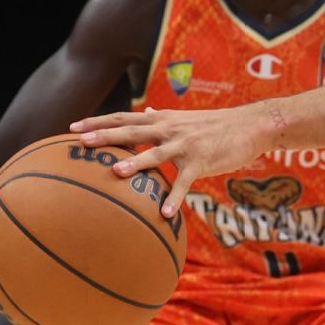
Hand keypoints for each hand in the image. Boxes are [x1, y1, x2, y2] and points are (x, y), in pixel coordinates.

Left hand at [71, 103, 275, 216]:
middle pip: (131, 130)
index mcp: (163, 119)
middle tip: (80, 142)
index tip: (73, 127)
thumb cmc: (217, 125)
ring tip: (116, 172)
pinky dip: (175, 196)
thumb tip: (148, 111)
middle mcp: (170, 128)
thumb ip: (165, 117)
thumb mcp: (187, 118)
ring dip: (135, 162)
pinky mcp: (202, 161)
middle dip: (104, 136)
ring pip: (155, 153)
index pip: (124, 118)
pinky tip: (165, 213)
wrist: (250, 125)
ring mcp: (185, 145)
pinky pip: (185, 182)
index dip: (99, 122)